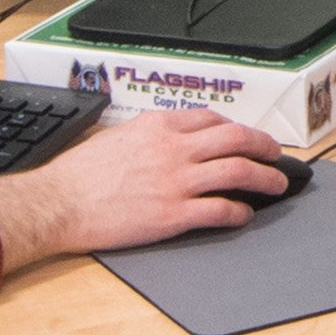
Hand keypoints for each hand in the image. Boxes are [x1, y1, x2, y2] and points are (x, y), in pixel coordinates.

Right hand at [0, 105, 292, 270]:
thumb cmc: (78, 175)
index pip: (212, 119)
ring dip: (265, 178)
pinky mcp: (173, 214)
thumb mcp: (116, 137)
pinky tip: (244, 215)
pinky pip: (220, 210)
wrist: (58, 204)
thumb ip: (149, 136)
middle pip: (236, 139)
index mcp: (158, 126)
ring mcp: (176, 181)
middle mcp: (173, 149)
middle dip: (265, 146)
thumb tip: (170, 141)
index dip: (236, 127)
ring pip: (238, 172)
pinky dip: (239, 212)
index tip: (246, 137)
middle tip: (277, 155)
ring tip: (277, 185)